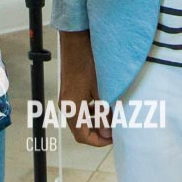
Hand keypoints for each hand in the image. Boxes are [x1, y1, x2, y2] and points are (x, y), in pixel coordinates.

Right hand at [58, 30, 111, 146]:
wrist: (76, 39)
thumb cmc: (88, 61)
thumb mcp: (101, 88)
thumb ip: (104, 112)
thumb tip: (108, 132)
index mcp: (71, 107)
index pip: (82, 136)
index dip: (98, 141)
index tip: (113, 138)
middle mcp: (66, 104)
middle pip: (80, 129)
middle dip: (98, 131)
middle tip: (115, 127)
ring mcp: (66, 96)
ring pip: (80, 118)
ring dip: (95, 121)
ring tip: (112, 115)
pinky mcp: (69, 89)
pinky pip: (79, 107)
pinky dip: (91, 110)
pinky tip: (104, 103)